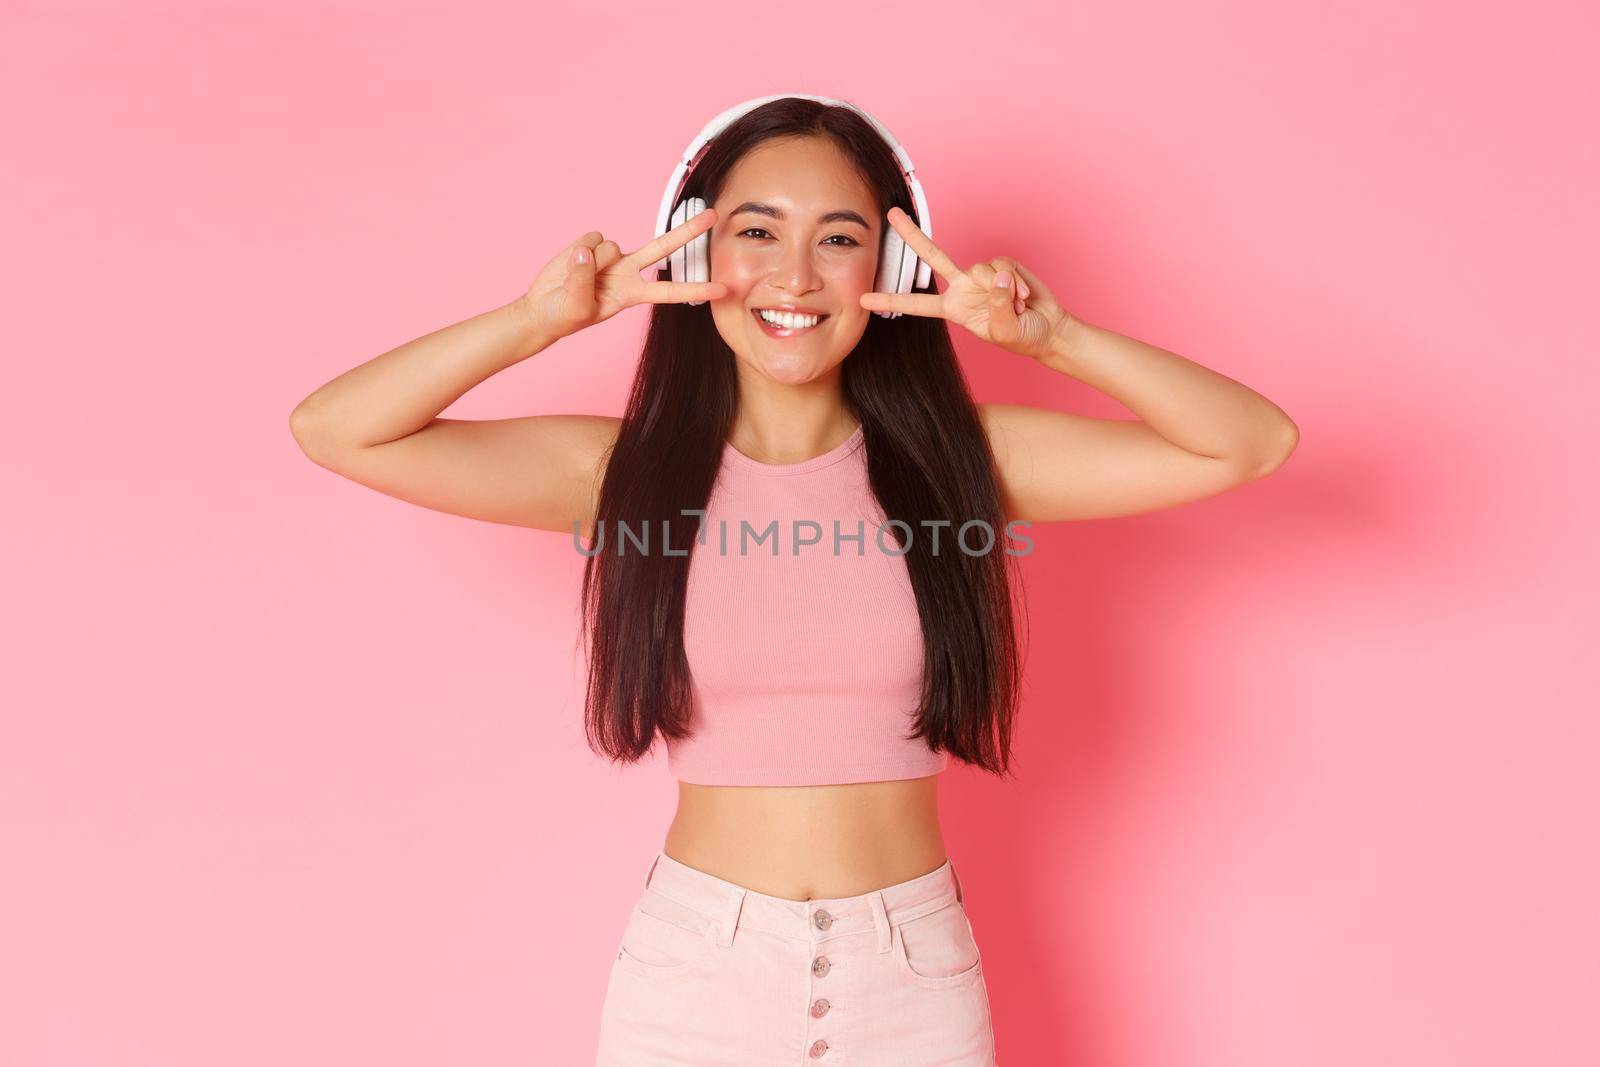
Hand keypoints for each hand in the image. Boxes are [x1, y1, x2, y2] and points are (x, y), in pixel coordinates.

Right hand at [518, 207, 728, 340]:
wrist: (543, 308)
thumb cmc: (565, 316)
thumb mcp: (578, 307)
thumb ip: (583, 280)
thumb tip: (588, 252)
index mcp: (632, 294)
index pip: (670, 291)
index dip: (695, 289)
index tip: (722, 289)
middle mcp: (628, 271)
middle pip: (663, 247)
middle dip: (688, 231)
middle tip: (714, 215)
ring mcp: (610, 257)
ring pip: (609, 246)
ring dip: (588, 263)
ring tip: (573, 280)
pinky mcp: (591, 244)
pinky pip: (589, 239)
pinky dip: (575, 253)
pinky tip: (569, 266)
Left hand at [858, 207, 1073, 362]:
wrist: (1047, 328)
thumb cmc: (1021, 336)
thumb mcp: (1005, 331)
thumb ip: (997, 306)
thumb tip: (996, 278)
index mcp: (954, 308)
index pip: (917, 304)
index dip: (891, 301)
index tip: (863, 299)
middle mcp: (963, 287)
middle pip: (933, 256)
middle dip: (912, 234)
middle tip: (892, 214)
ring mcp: (981, 275)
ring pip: (981, 268)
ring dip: (1004, 291)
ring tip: (1017, 307)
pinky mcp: (1002, 265)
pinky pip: (1003, 267)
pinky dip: (1016, 283)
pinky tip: (1025, 297)